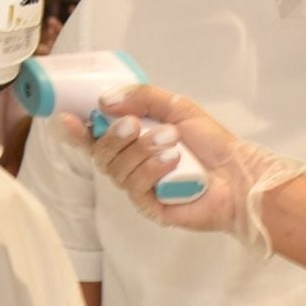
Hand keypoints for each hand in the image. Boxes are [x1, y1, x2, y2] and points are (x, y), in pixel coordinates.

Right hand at [79, 85, 305, 255]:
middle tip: (135, 125)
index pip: (95, 139)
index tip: (66, 118)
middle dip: (115, 137)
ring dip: (141, 150)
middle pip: (101, 155)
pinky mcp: (151, 208)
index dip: (76, 132)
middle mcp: (132, 167)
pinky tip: (172, 160)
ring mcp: (140, 190)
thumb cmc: (212, 144)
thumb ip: (143, 97)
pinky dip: (152, 169)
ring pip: (117, 170)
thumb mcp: (177, 108)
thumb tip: (104, 100)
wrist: (240, 174)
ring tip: (171, 141)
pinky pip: (136, 188)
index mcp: (134, 144)